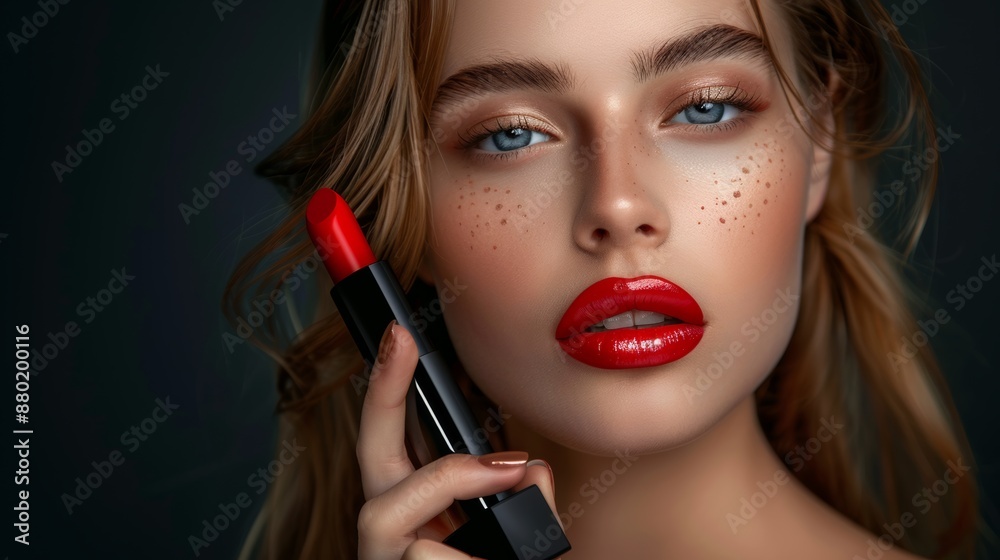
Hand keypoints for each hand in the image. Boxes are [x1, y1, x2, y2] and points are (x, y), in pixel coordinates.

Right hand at [356, 321, 559, 559]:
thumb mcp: (528, 543)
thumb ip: (532, 504)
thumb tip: (534, 469)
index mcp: (424, 513)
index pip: (399, 443)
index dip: (390, 387)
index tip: (398, 335)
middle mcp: (395, 533)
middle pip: (370, 454)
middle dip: (382, 393)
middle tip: (399, 339)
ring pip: (380, 512)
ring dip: (448, 484)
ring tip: (511, 472)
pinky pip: (419, 558)